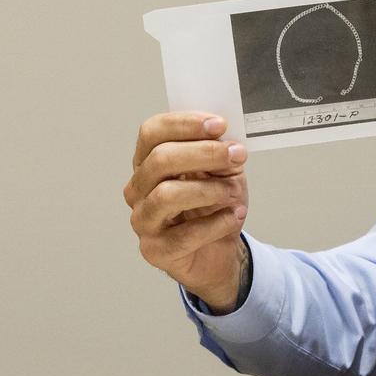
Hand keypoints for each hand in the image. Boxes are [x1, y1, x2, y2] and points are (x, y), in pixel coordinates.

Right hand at [123, 112, 248, 312]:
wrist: (219, 251)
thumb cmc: (215, 207)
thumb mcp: (224, 172)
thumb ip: (221, 154)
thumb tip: (226, 141)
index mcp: (150, 162)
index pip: (152, 132)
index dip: (184, 124)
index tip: (219, 124)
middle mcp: (139, 189)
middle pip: (160, 160)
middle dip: (204, 153)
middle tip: (237, 154)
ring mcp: (143, 220)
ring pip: (166, 195)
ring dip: (209, 190)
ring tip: (234, 192)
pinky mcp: (155, 250)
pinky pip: (184, 235)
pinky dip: (217, 223)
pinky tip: (234, 216)